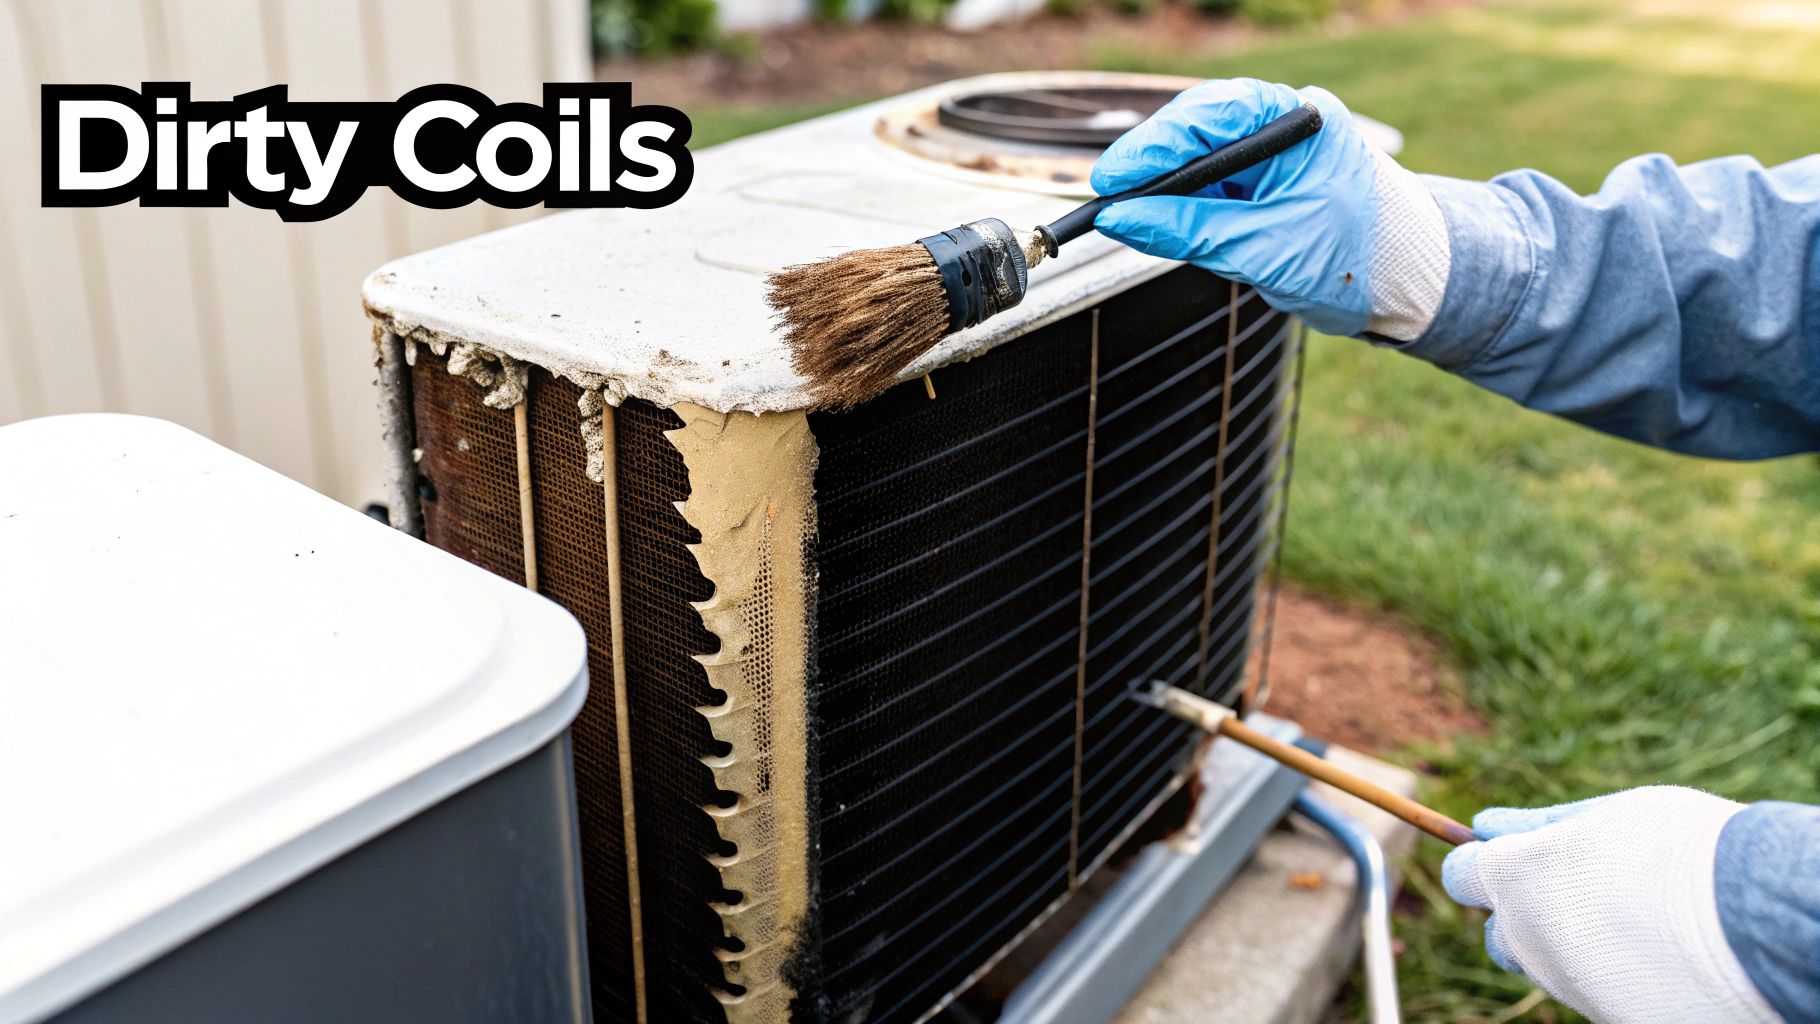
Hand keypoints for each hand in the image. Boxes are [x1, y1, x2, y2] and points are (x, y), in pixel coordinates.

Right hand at [1091, 78, 1447, 339]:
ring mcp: (1276, 151)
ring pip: (1200, 156)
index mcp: (1299, 122)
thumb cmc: (1361, 261)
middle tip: (1109, 200)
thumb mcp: (1265, 249)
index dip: (1152, 147)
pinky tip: (1164, 223)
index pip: (1209, 116)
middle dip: (1152, 164)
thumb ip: (1189, 231)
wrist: (1414, 285)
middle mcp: (1286, 125)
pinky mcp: (1268, 180)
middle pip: (1197, 128)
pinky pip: (1213, 182)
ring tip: (1130, 216)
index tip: (1110, 181)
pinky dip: (1186, 202)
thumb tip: (1122, 220)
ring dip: (1166, 186)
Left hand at [1443, 786, 1779, 1022]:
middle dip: (1524, 916)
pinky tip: (1653, 956)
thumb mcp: (1606, 815)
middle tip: (1583, 894)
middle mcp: (1527, 937)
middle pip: (1500, 935)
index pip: (1461, 876)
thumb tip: (1486, 825)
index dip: (1484, 865)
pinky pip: (1591, 993)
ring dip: (1567, 946)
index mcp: (1515, 878)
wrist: (1752, 920)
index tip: (1513, 856)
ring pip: (1547, 967)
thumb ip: (1538, 825)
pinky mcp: (1604, 1016)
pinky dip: (1609, 975)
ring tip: (1630, 923)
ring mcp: (1565, 984)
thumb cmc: (1680, 849)